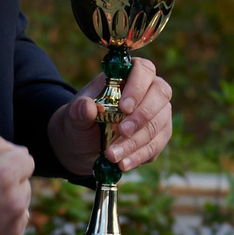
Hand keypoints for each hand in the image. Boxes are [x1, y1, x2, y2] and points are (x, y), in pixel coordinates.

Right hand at [0, 136, 33, 234]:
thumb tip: (22, 152)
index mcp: (6, 175)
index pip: (26, 160)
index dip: (5, 162)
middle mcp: (16, 204)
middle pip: (26, 187)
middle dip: (9, 186)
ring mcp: (13, 231)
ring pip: (22, 212)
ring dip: (7, 210)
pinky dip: (1, 232)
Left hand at [49, 58, 173, 178]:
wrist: (83, 143)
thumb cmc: (81, 120)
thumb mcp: (73, 115)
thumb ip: (79, 110)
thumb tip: (87, 107)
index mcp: (128, 75)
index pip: (143, 70)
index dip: (138, 86)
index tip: (124, 107)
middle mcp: (149, 91)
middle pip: (160, 95)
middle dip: (142, 116)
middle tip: (122, 132)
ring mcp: (158, 113)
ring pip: (158, 124)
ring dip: (136, 143)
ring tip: (113, 155)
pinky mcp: (159, 136)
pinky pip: (156, 145)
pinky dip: (138, 156)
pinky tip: (123, 164)